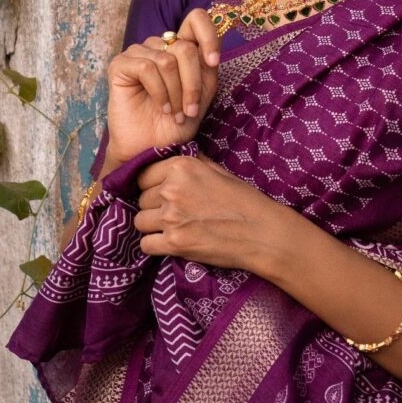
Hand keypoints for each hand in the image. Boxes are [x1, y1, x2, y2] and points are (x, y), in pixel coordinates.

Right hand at [106, 9, 219, 163]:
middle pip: (185, 47)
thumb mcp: (202, 93)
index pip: (196, 18)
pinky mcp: (120, 64)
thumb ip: (208, 66)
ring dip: (176, 93)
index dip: (209, 35)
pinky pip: (147, 68)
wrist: (153, 148)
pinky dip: (159, 92)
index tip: (214, 61)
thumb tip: (212, 43)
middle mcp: (159, 45)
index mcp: (181, 47)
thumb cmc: (177, 122)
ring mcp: (138, 53)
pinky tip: (160, 107)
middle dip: (192, 83)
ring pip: (167, 60)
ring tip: (174, 113)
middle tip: (189, 110)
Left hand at [133, 151, 292, 273]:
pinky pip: (145, 244)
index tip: (161, 194)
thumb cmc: (243, 200)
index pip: (143, 176)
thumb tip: (173, 157)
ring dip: (152, 226)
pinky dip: (154, 246)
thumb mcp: (218, 170)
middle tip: (173, 213)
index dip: (151, 186)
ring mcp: (171, 217)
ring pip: (140, 221)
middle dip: (153, 206)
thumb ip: (192, 163)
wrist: (261, 232)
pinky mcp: (174, 243)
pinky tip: (169, 243)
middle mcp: (172, 189)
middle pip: (141, 199)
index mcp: (182, 167)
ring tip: (172, 228)